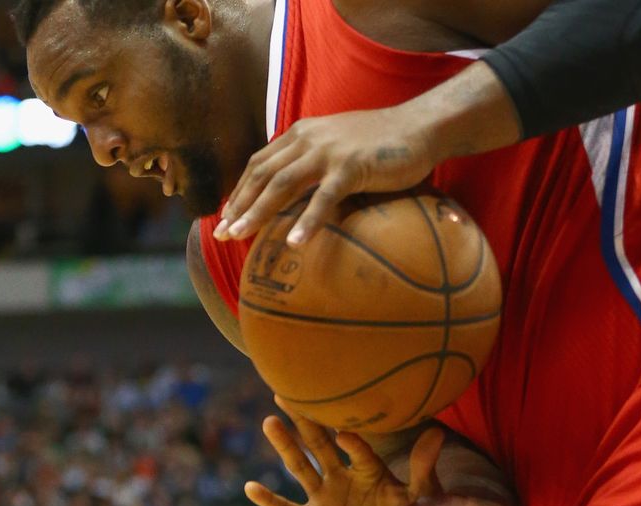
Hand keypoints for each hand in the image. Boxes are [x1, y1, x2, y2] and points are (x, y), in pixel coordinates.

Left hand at [215, 105, 437, 246]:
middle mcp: (308, 139)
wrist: (420, 126)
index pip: (260, 163)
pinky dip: (306, 221)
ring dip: (258, 212)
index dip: (240, 190)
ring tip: (240, 237)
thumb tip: (296, 189)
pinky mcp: (351, 166)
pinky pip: (323, 198)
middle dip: (239, 205)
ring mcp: (329, 151)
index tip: (226, 216)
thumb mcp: (338, 145)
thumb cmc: (382, 142)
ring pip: (282, 184)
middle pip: (263, 174)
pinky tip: (293, 243)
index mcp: (302, 133)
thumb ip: (314, 160)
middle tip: (221, 234)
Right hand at [244, 398, 443, 505]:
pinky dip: (269, 500)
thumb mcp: (420, 497)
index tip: (345, 432)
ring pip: (301, 468)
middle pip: (320, 445)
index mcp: (370, 469)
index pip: (358, 449)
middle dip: (305, 421)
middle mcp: (343, 477)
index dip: (351, 440)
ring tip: (270, 422)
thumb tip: (438, 431)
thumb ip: (423, 467)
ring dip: (285, 446)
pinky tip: (250, 487)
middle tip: (287, 393)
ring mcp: (326, 498)